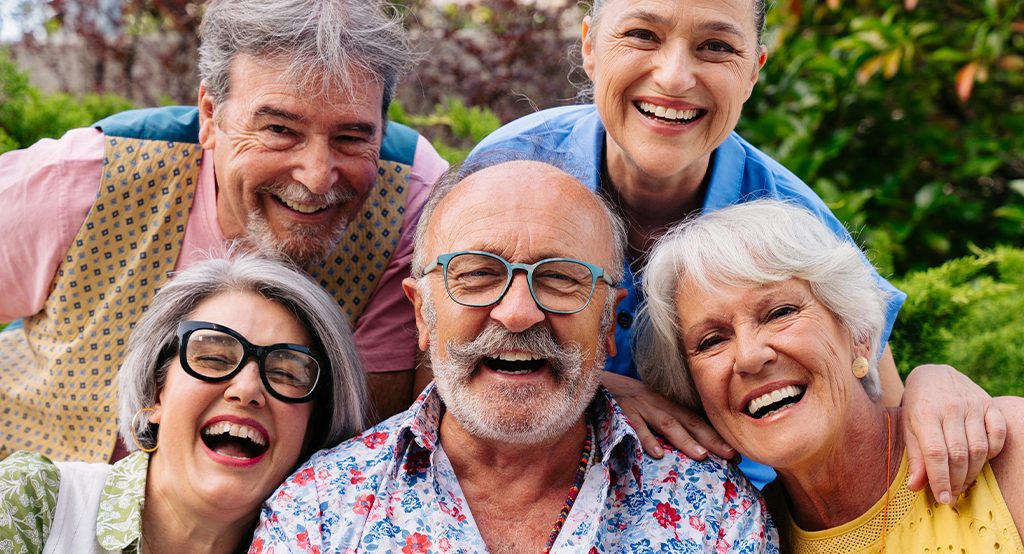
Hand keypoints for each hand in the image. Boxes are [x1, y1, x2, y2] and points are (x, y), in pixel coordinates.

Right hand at [601, 371, 735, 459]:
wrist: (599, 383)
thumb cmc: (628, 400)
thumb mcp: (652, 405)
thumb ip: (668, 420)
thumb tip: (691, 444)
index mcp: (668, 405)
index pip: (697, 420)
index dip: (716, 435)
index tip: (735, 452)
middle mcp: (660, 404)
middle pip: (689, 422)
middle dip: (711, 439)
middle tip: (730, 455)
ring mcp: (642, 407)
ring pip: (667, 424)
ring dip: (685, 440)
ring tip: (701, 456)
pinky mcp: (623, 412)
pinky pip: (636, 426)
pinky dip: (646, 439)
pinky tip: (657, 454)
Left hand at [902, 364, 1006, 502]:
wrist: (934, 374)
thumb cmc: (917, 405)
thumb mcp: (908, 427)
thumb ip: (914, 457)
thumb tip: (916, 487)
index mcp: (924, 413)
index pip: (936, 453)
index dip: (940, 479)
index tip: (943, 499)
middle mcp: (950, 408)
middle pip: (959, 454)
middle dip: (957, 480)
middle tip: (953, 494)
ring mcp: (972, 405)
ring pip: (979, 448)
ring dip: (973, 471)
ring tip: (964, 482)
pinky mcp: (989, 404)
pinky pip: (998, 433)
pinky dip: (993, 450)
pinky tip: (981, 459)